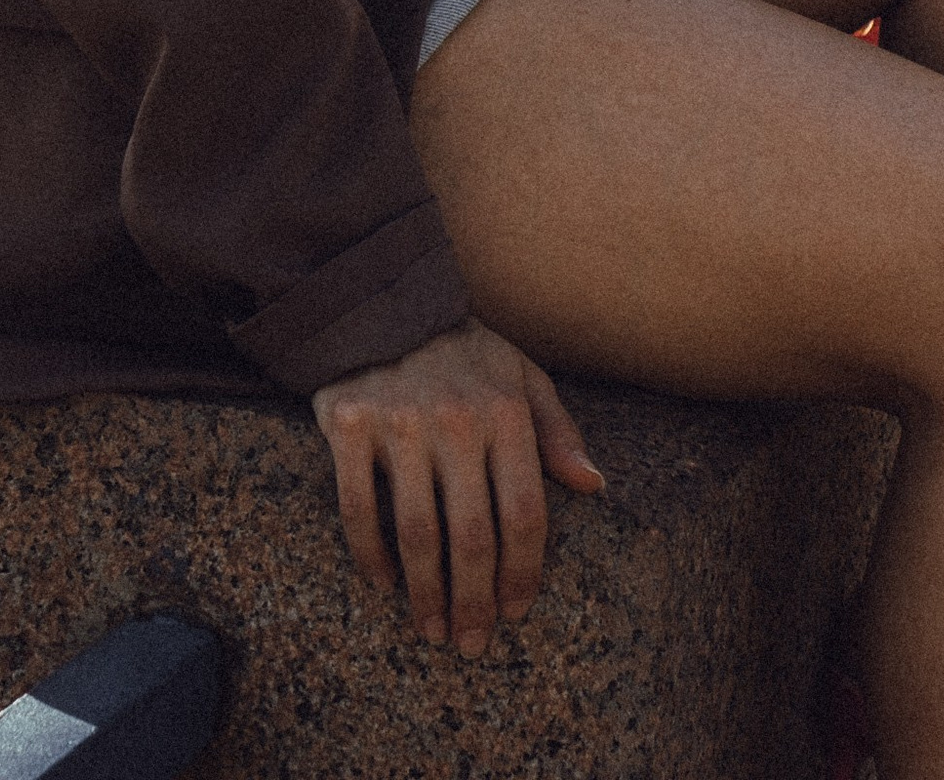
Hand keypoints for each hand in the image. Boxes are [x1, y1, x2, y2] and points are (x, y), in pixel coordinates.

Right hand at [310, 318, 602, 656]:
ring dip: (426, 594)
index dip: (523, 573)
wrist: (378, 301)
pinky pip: (357, 509)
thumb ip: (557, 432)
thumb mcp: (520, 375)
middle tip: (472, 644)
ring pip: (417, 533)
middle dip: (474, 602)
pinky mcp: (350, 425)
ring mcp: (399, 423)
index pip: (524, 513)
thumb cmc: (461, 351)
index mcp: (505, 411)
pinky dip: (371, 557)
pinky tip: (385, 585)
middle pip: (471, 536)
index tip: (516, 612)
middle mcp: (456, 420)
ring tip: (432, 630)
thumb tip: (594, 486)